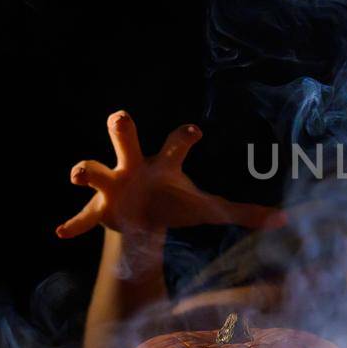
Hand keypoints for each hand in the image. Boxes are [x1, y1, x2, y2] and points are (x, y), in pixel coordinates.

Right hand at [56, 110, 284, 239]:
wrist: (141, 222)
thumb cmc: (175, 204)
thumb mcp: (208, 209)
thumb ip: (244, 213)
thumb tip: (284, 221)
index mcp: (164, 164)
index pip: (176, 143)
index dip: (185, 136)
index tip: (196, 131)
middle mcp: (135, 167)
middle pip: (126, 139)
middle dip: (122, 127)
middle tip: (121, 116)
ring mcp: (113, 186)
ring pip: (95, 170)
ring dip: (86, 170)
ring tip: (79, 172)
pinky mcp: (98, 210)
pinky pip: (83, 216)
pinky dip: (74, 223)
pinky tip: (61, 232)